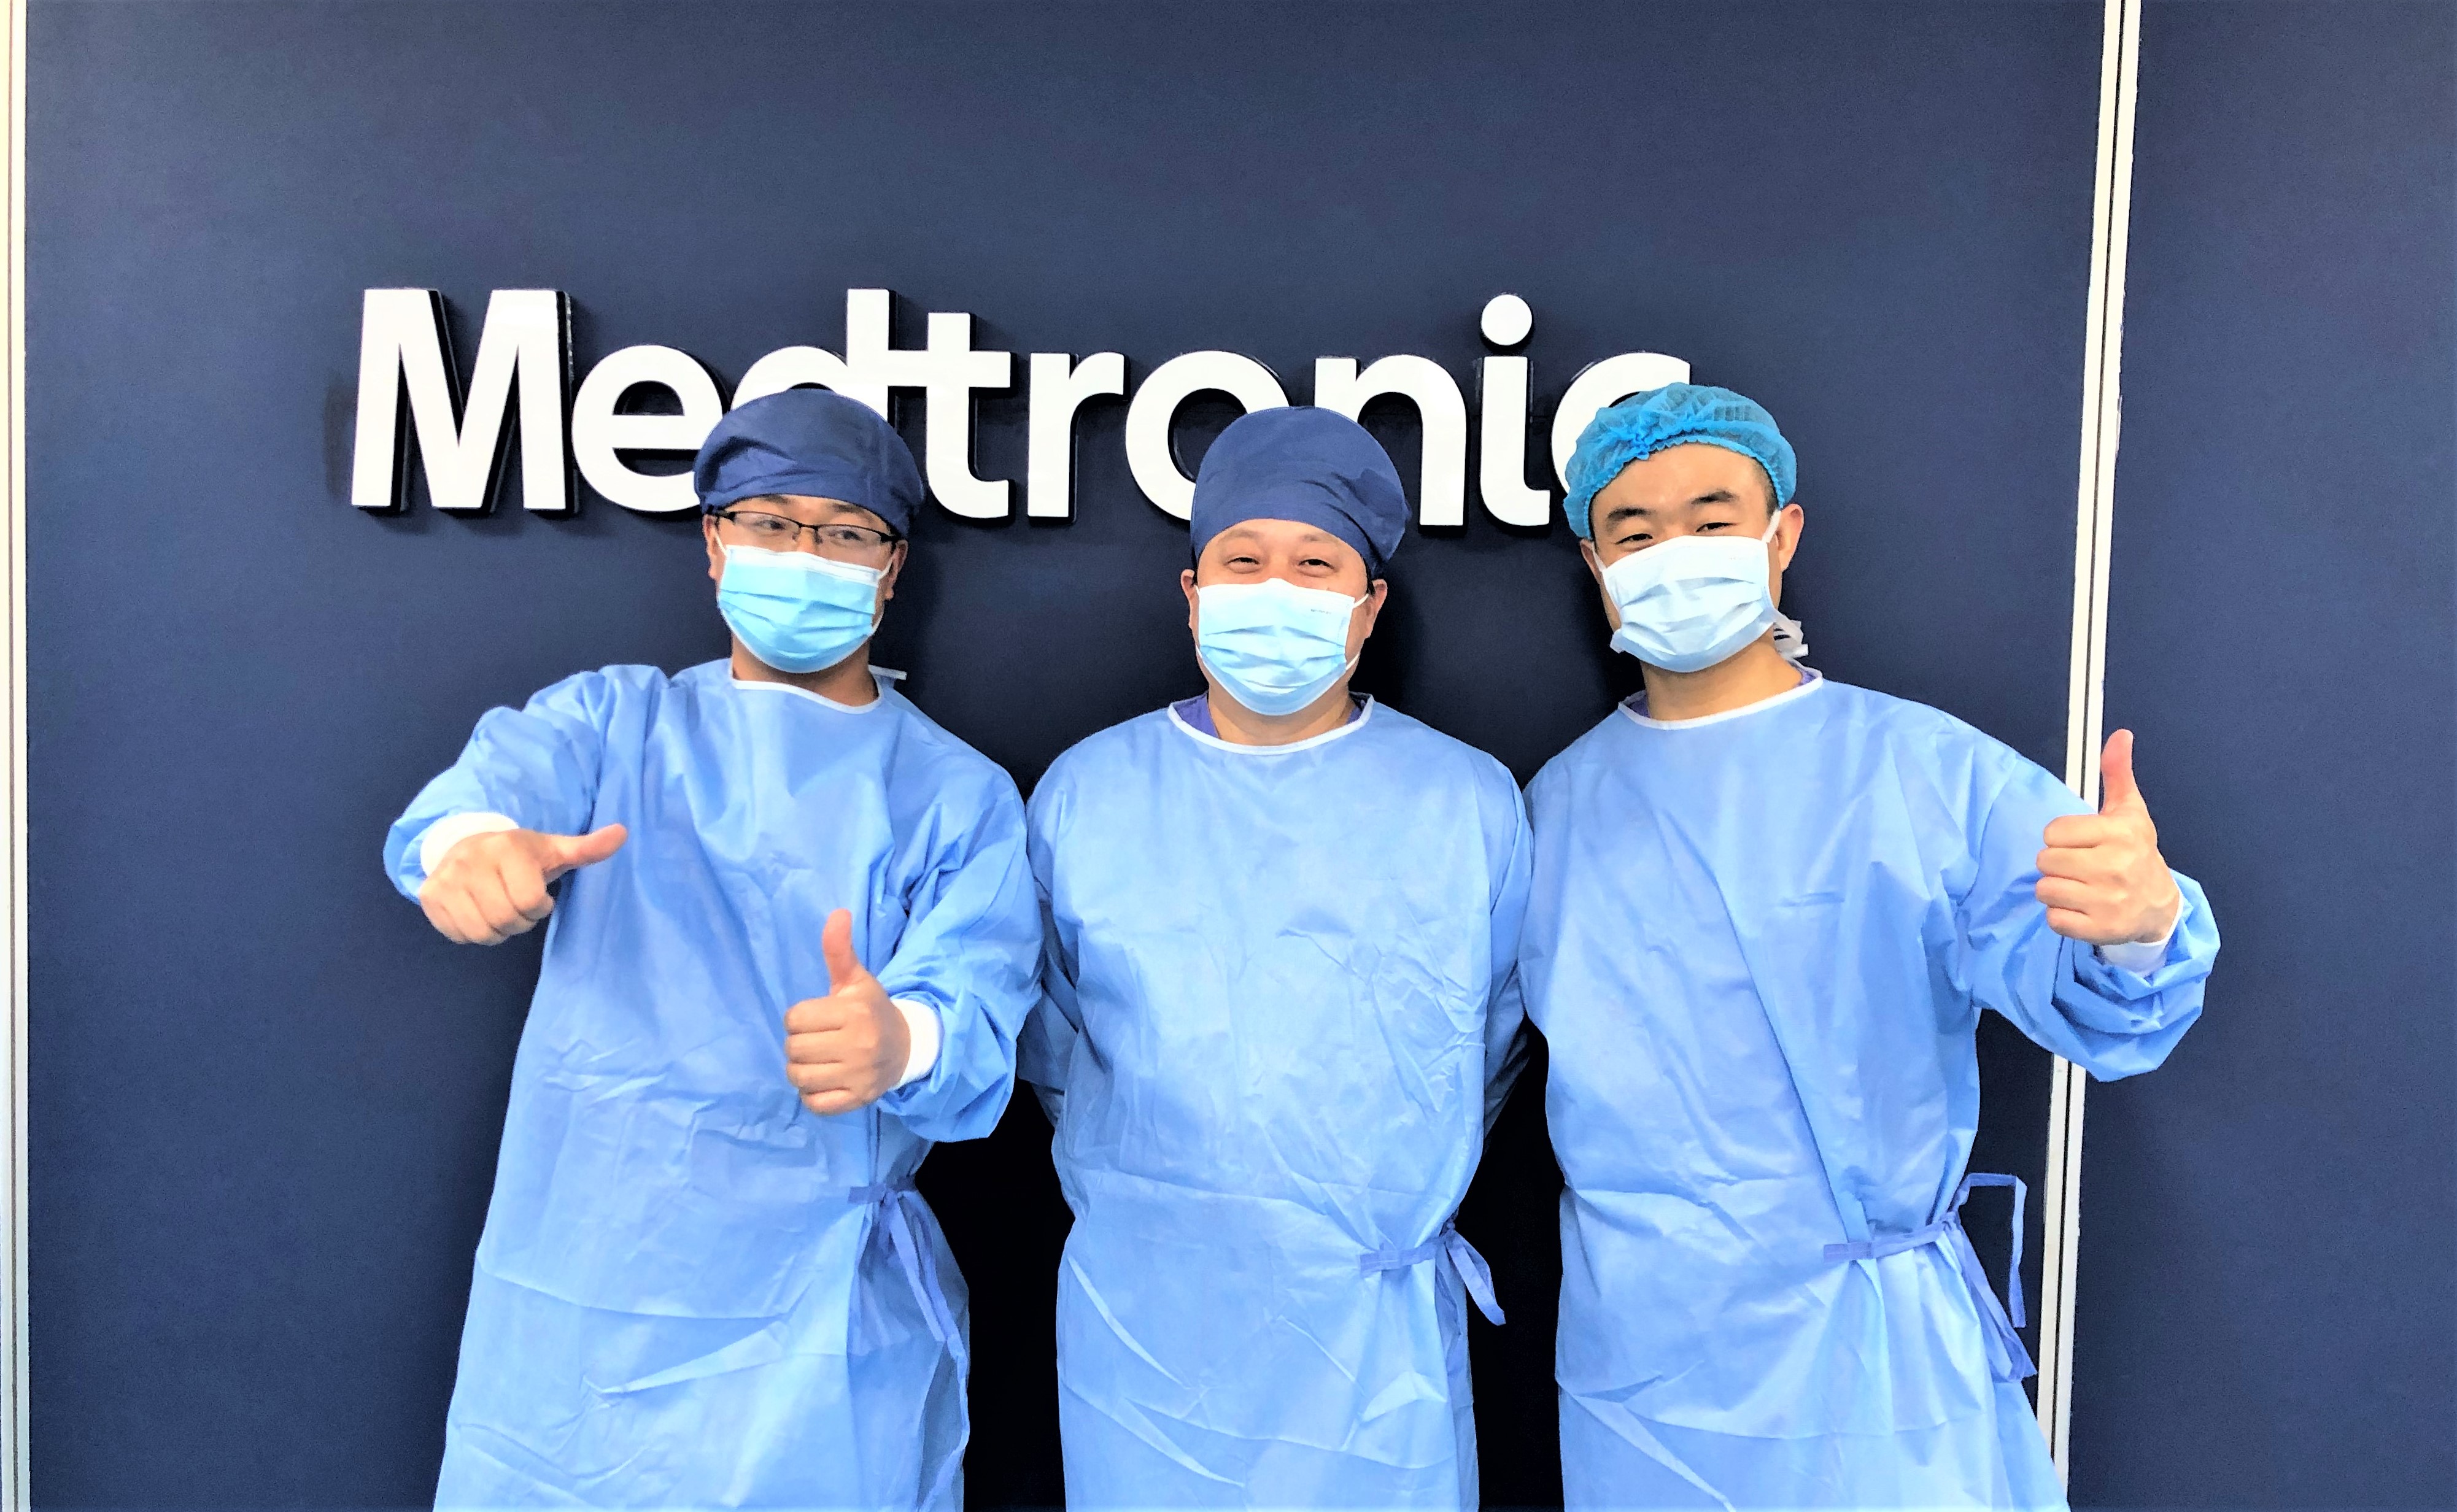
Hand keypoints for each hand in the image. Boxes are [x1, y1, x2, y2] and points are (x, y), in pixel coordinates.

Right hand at [418, 825, 626, 943]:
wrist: (465, 844)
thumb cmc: (518, 854)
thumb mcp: (553, 850)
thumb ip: (586, 849)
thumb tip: (623, 833)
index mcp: (505, 848)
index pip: (530, 902)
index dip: (539, 906)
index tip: (537, 896)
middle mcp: (470, 860)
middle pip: (505, 919)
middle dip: (519, 921)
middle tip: (517, 905)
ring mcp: (445, 879)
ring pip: (481, 932)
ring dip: (496, 930)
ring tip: (498, 909)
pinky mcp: (429, 897)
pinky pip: (458, 935)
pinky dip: (472, 932)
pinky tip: (477, 912)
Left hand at [784, 909, 908, 1116]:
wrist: (907, 1048)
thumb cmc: (872, 1011)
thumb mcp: (856, 980)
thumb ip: (839, 951)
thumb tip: (837, 913)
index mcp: (855, 1013)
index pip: (795, 1019)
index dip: (799, 1018)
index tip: (817, 1018)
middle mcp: (858, 1045)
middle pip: (793, 1049)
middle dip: (799, 1044)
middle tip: (818, 1040)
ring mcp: (858, 1076)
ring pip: (799, 1077)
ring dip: (802, 1070)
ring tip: (819, 1061)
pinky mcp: (857, 1100)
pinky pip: (813, 1103)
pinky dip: (812, 1094)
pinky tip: (825, 1080)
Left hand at [2036, 730, 2182, 946]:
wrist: (2159, 904)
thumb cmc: (2137, 853)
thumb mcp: (2130, 811)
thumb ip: (2118, 773)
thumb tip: (2119, 735)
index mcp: (2118, 834)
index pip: (2054, 832)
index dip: (2061, 837)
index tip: (2081, 842)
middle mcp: (2114, 868)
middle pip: (2045, 861)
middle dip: (2057, 863)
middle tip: (2080, 866)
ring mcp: (2107, 901)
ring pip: (2045, 889)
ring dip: (2056, 889)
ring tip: (2080, 887)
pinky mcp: (2099, 929)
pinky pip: (2053, 919)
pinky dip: (2061, 915)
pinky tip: (2081, 908)